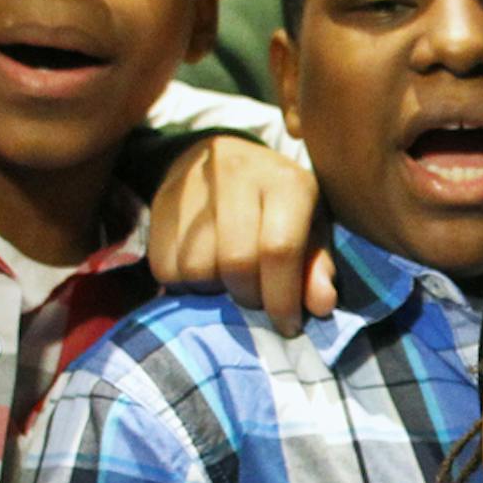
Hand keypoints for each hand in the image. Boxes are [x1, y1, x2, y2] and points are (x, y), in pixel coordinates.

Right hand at [146, 138, 334, 336]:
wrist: (222, 157)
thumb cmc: (276, 203)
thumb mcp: (310, 228)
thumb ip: (317, 267)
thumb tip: (321, 305)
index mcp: (285, 181)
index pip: (279, 249)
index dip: (282, 299)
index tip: (286, 326)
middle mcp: (237, 175)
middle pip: (236, 262)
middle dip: (248, 296)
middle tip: (255, 298)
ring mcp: (194, 187)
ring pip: (196, 268)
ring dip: (212, 289)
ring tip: (225, 277)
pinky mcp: (162, 202)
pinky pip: (165, 267)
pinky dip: (183, 283)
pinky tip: (200, 269)